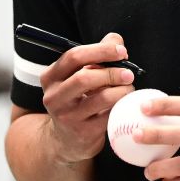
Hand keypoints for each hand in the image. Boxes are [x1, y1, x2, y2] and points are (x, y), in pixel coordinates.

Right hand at [40, 33, 134, 163]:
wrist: (66, 139)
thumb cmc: (78, 98)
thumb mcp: (80, 74)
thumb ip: (98, 54)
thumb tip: (116, 42)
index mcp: (51, 77)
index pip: (74, 57)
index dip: (101, 50)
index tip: (121, 51)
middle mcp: (54, 97)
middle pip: (85, 77)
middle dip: (112, 72)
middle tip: (128, 73)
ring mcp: (67, 117)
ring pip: (100, 97)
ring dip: (121, 89)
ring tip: (128, 87)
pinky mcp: (82, 133)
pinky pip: (108, 115)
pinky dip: (120, 105)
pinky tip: (123, 102)